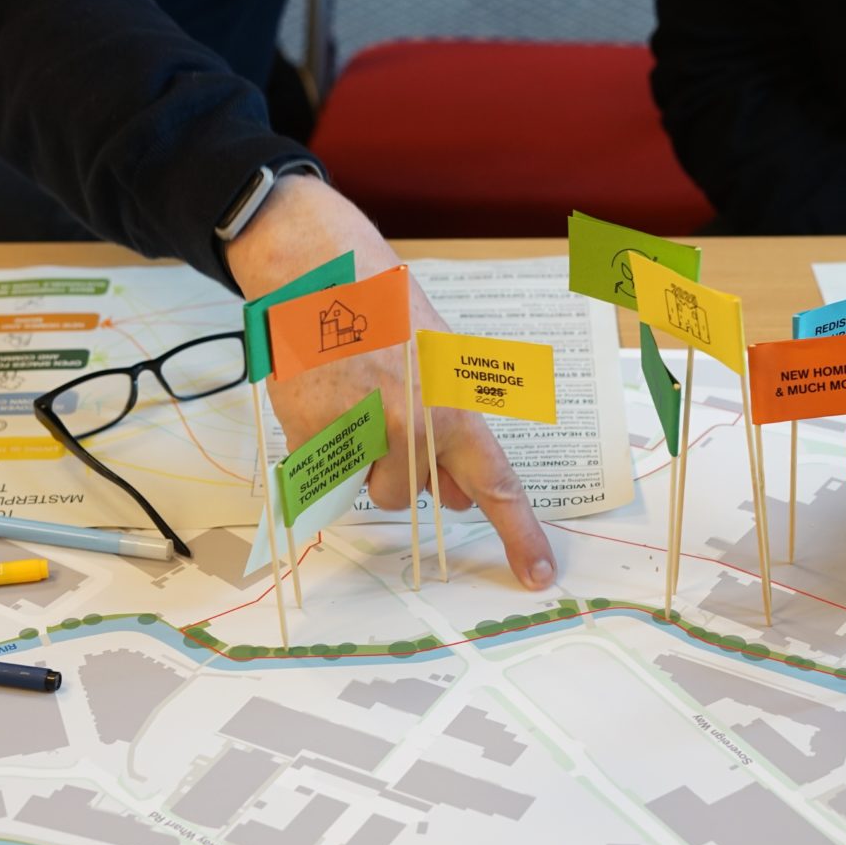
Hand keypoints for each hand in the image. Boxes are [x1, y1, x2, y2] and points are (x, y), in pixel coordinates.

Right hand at [225, 173, 556, 589]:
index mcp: (452, 407)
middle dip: (400, 470)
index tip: (536, 573)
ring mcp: (358, 434)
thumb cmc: (385, 309)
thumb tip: (458, 495)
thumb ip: (452, 433)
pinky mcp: (309, 434)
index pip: (496, 484)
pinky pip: (322, 468)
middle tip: (385, 416)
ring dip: (362, 462)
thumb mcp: (439, 363)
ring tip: (352, 400)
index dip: (519, 533)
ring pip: (366, 486)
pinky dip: (323, 443)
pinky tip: (324, 396)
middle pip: (407, 494)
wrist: (320, 271)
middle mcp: (409, 428)